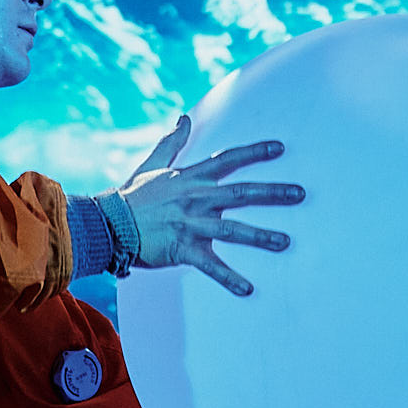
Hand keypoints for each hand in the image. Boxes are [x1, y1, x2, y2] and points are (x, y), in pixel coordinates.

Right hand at [115, 115, 301, 295]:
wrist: (108, 225)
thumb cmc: (131, 196)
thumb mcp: (152, 166)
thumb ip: (172, 143)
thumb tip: (184, 118)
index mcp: (190, 179)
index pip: (227, 160)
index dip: (254, 153)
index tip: (279, 148)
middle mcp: (195, 200)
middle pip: (240, 193)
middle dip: (272, 193)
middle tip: (299, 194)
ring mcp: (190, 225)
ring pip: (232, 230)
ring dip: (260, 236)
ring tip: (285, 242)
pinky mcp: (182, 249)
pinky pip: (209, 265)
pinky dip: (228, 278)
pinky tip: (247, 289)